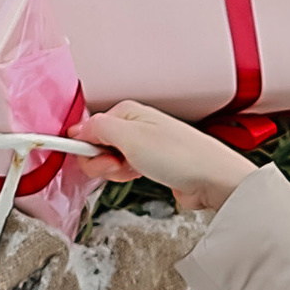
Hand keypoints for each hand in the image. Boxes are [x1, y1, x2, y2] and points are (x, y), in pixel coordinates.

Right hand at [81, 100, 260, 213]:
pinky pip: (124, 170)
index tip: (94, 158)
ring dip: (115, 171)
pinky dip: (127, 176)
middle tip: (120, 166)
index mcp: (127, 111)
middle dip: (102, 162)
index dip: (86, 147)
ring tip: (135, 171)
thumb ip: (97, 128)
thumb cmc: (180, 155)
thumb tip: (76, 128)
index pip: (88, 127)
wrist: (212, 178)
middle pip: (97, 145)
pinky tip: (140, 175)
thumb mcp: (130, 137)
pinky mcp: (150, 163)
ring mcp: (143, 144)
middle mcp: (134, 124)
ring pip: (110, 160)